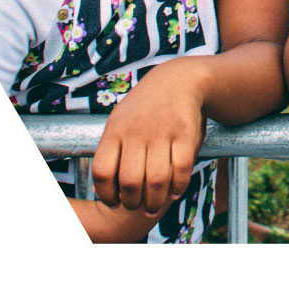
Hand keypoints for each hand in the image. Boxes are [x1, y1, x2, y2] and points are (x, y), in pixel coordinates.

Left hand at [90, 58, 208, 215]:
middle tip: (136, 207)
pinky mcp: (186, 132)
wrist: (178, 80)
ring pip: (156, 180)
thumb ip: (111, 152)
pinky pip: (182, 168)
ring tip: (153, 208)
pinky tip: (175, 192)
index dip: (106, 194)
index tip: (114, 202)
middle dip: (132, 203)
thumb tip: (103, 190)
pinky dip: (178, 186)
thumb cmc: (144, 109)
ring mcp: (162, 131)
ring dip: (155, 201)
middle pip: (129, 180)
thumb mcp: (119, 121)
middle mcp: (137, 131)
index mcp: (115, 130)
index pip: (102, 171)